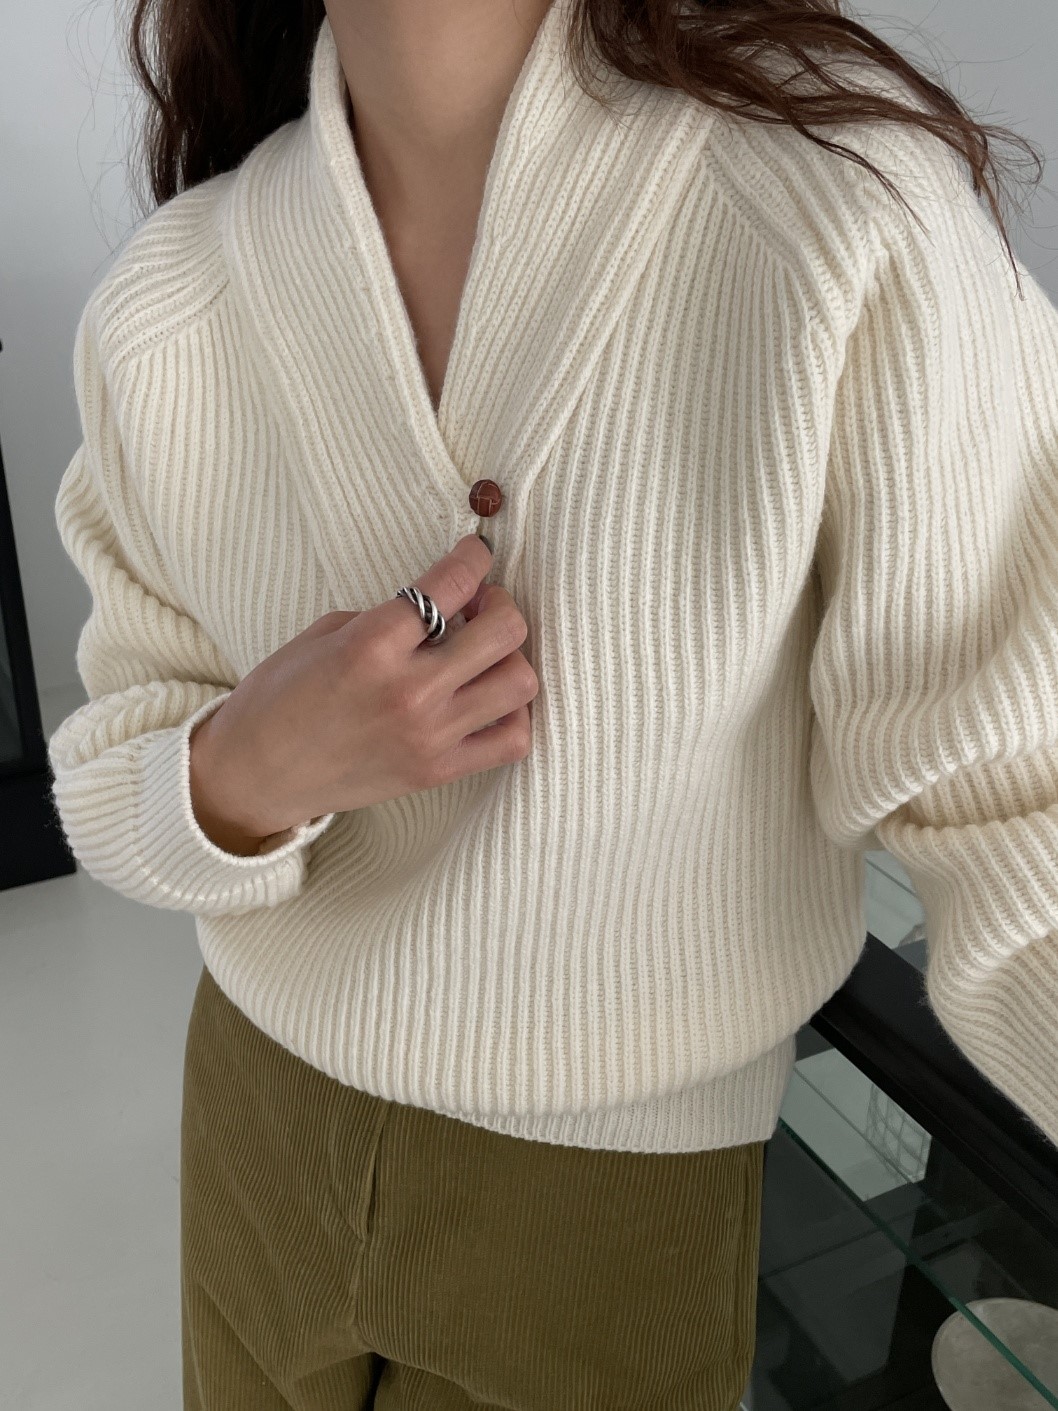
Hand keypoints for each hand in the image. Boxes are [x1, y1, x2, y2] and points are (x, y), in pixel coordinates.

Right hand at [189, 534, 537, 839]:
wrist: (256, 775)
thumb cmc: (279, 699)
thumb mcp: (324, 634)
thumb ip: (388, 616)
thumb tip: (443, 605)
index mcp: (373, 645)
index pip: (453, 583)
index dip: (475, 557)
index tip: (476, 552)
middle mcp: (410, 690)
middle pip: (504, 631)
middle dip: (501, 604)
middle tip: (481, 605)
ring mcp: (429, 736)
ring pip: (519, 683)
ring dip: (510, 658)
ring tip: (484, 655)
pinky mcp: (437, 772)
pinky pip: (512, 741)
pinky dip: (512, 715)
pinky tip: (487, 701)